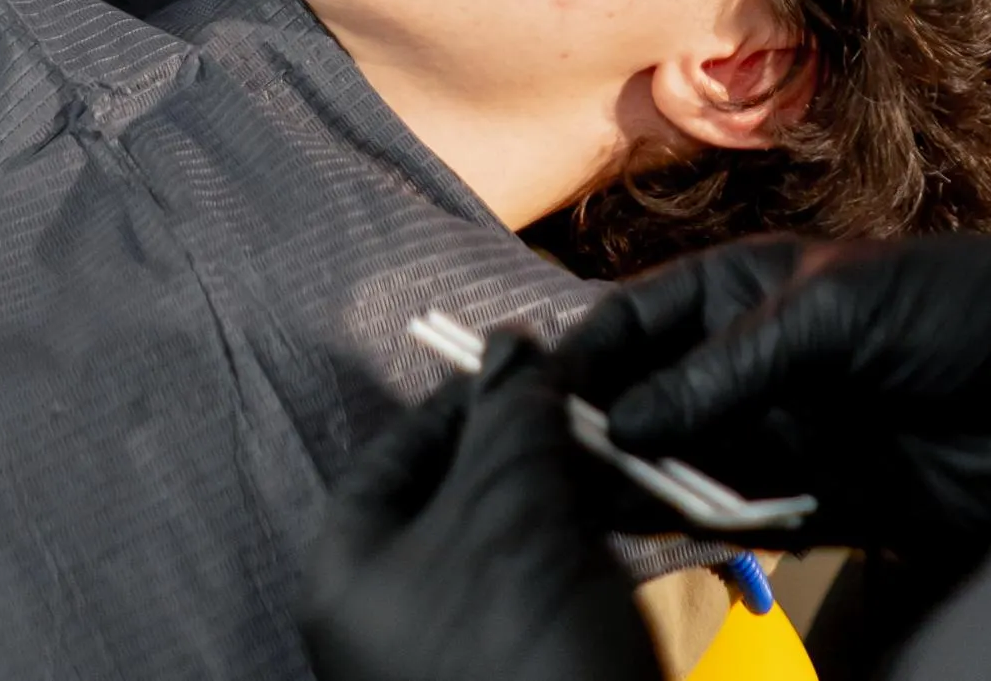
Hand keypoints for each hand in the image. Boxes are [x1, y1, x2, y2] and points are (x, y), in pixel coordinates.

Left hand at [301, 336, 659, 680]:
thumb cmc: (521, 652)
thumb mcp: (509, 513)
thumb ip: (508, 417)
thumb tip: (512, 344)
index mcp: (349, 578)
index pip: (392, 453)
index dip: (462, 400)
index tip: (530, 365)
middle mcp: (390, 623)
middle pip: (456, 498)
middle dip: (526, 446)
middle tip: (591, 408)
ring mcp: (459, 661)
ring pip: (512, 548)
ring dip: (570, 497)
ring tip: (628, 460)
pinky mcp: (526, 678)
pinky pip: (549, 598)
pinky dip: (590, 557)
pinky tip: (640, 528)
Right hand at [554, 234, 990, 578]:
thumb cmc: (961, 313)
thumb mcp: (836, 309)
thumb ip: (729, 363)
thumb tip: (627, 420)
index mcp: (755, 287)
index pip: (645, 316)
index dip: (587, 352)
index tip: (530, 391)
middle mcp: (760, 358)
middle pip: (653, 395)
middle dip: (596, 427)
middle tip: (535, 465)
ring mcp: (789, 432)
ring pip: (684, 462)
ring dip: (632, 487)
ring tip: (572, 511)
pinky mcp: (821, 504)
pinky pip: (737, 520)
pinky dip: (690, 533)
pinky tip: (643, 542)